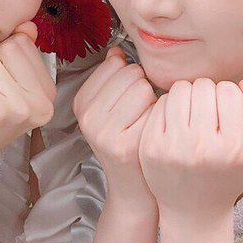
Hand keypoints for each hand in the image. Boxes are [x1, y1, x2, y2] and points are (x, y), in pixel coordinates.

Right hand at [73, 47, 157, 206]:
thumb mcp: (110, 110)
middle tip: (139, 112)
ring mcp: (104, 132)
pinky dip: (160, 117)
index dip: (130, 76)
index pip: (114, 63)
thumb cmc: (128, 144)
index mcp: (81, 103)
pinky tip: (152, 133)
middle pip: (131, 72)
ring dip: (153, 101)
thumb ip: (112, 78)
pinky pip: (154, 108)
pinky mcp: (125, 145)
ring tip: (146, 121)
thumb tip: (116, 52)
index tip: (127, 97)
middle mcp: (88, 117)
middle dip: (142, 87)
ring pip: (143, 87)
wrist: (135, 189)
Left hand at [139, 78, 242, 221]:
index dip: (231, 97)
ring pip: (180, 89)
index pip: (230, 91)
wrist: (194, 212)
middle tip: (209, 113)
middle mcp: (203, 147)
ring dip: (189, 95)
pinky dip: (170, 106)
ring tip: (193, 113)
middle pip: (204, 86)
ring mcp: (173, 147)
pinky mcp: (150, 146)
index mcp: (235, 148)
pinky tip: (177, 122)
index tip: (228, 114)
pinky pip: (161, 103)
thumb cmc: (230, 177)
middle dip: (209, 94)